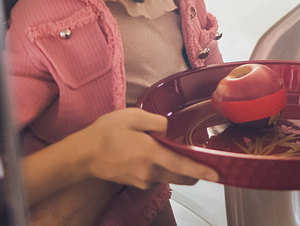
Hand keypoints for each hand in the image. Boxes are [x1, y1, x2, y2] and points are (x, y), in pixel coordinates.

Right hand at [76, 108, 219, 188]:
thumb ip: (157, 121)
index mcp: (150, 154)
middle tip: (205, 161)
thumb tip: (172, 129)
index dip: (202, 171)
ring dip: (177, 168)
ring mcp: (142, 180)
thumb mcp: (133, 117)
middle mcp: (149, 172)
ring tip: (175, 151)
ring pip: (169, 176)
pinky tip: (155, 155)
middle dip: (195, 172)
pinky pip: (157, 176)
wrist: (82, 155)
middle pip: (180, 176)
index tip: (217, 176)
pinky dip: (163, 168)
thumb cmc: (106, 133)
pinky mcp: (136, 182)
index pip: (182, 166)